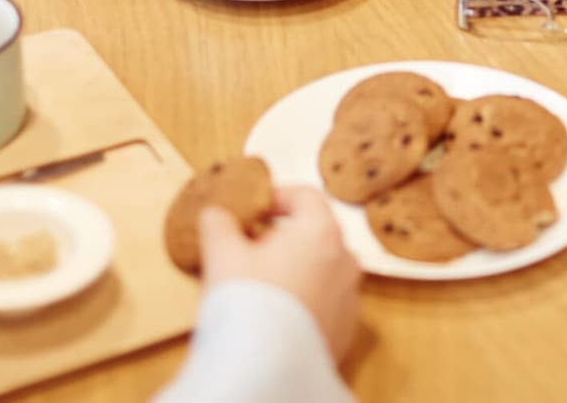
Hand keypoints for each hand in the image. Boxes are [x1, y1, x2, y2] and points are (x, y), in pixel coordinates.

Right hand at [200, 186, 361, 364]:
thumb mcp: (222, 255)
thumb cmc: (248, 303)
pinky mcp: (346, 330)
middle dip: (286, 237)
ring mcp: (350, 297)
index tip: (256, 209)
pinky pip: (327, 303)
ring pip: (324, 270)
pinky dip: (306, 300)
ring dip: (298, 269)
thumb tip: (216, 214)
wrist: (266, 369)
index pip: (306, 196)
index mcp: (321, 231)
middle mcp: (345, 260)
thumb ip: (219, 225)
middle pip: (317, 234)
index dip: (278, 197)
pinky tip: (278, 314)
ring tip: (263, 285)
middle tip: (253, 249)